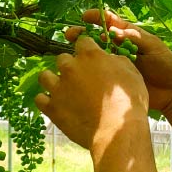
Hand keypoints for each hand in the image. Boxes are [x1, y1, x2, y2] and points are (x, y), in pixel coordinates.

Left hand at [35, 36, 148, 150]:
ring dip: (53, 80)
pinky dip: (46, 101)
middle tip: (81, 79)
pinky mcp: (52, 108)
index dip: (86, 49)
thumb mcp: (132, 73)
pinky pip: (40, 99)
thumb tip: (108, 59)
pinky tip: (56, 105)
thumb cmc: (129, 101)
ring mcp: (58, 87)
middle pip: (62, 58)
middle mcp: (70, 67)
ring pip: (45, 76)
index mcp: (90, 56)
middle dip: (70, 66)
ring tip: (63, 90)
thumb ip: (116, 61)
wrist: (117, 130)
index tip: (90, 58)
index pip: (82, 41)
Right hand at [67, 10, 171, 114]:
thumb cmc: (166, 65)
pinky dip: (87, 68)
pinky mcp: (114, 79)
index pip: (110, 22)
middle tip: (70, 34)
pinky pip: (98, 72)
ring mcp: (115, 63)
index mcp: (129, 36)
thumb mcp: (154, 47)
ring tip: (70, 50)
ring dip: (81, 50)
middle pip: (96, 37)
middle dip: (82, 33)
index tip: (85, 16)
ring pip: (94, 54)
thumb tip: (113, 30)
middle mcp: (119, 48)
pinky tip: (77, 69)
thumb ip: (135, 37)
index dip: (97, 17)